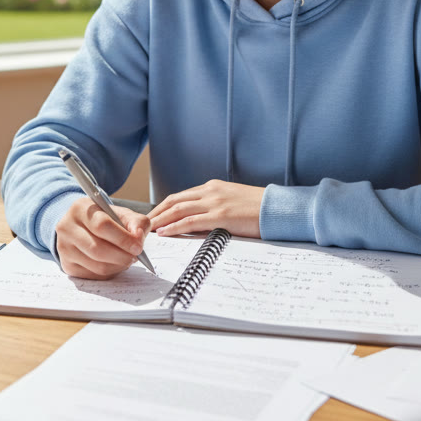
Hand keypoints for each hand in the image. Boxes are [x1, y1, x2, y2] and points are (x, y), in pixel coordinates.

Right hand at [55, 197, 151, 279]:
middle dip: (122, 256)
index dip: (122, 238)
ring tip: (126, 259)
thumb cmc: (104, 219)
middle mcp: (67, 227)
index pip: (101, 225)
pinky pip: (94, 275)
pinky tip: (114, 264)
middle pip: (97, 249)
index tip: (138, 247)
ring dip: (118, 266)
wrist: (82, 227)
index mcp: (80, 208)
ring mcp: (64, 248)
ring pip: (97, 266)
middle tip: (135, 257)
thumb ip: (136, 221)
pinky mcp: (67, 265)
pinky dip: (110, 272)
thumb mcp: (120, 214)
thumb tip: (138, 237)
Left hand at [148, 180, 263, 237]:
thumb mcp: (232, 202)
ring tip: (146, 230)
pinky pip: (190, 221)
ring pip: (178, 209)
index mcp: (213, 187)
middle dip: (156, 213)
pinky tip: (164, 232)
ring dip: (160, 220)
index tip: (152, 218)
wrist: (278, 209)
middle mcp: (210, 191)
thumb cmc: (259, 209)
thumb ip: (214, 208)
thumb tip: (198, 222)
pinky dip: (174, 226)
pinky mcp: (220, 215)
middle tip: (141, 225)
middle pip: (174, 200)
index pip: (180, 196)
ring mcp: (215, 202)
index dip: (163, 207)